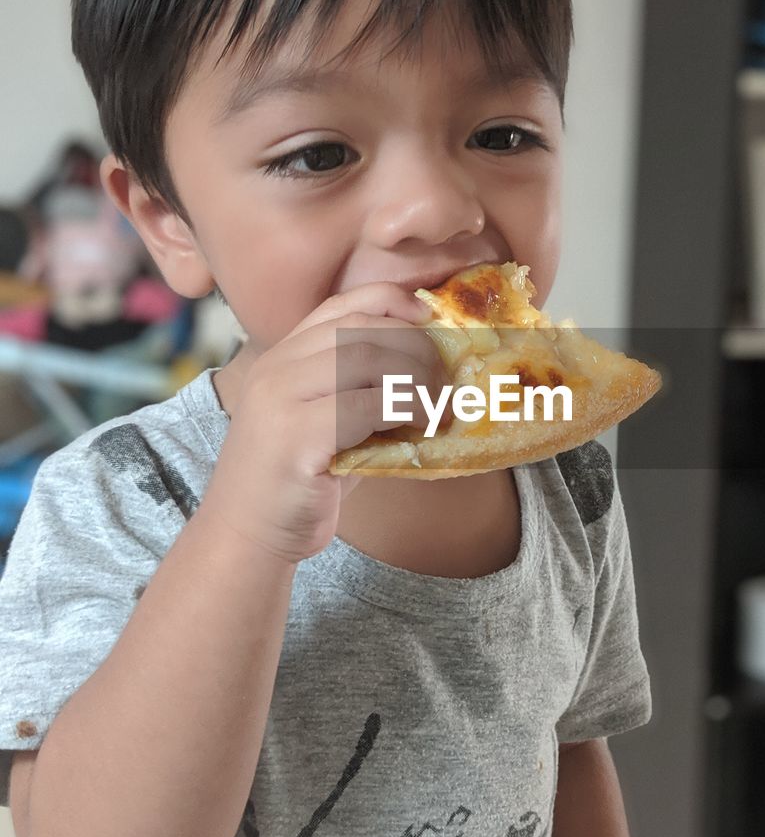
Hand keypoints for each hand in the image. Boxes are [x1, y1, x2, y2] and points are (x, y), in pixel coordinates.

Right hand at [201, 282, 447, 565]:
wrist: (247, 535)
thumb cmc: (298, 482)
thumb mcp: (327, 423)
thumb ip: (361, 390)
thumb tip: (433, 370)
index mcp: (282, 357)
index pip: (341, 304)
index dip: (392, 301)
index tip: (429, 317)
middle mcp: (276, 368)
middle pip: (361, 327)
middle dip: (414, 346)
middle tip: (445, 378)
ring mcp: (280, 399)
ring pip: (366, 359)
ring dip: (416, 379)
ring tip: (439, 406)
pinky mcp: (295, 436)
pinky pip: (366, 406)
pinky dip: (407, 410)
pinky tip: (425, 427)